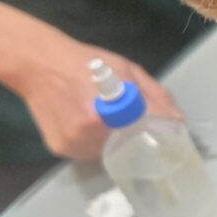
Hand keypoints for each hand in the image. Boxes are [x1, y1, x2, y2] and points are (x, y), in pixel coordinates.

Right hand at [0, 4, 182, 160]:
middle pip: (127, 145)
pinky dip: (94, 142)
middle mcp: (89, 131)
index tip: (162, 131)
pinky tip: (88, 123)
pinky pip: (89, 153)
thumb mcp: (126, 69)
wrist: (38, 65)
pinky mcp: (61, 149)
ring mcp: (73, 143)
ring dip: (113, 140)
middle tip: (128, 118)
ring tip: (104, 118)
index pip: (144, 134)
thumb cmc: (86, 64)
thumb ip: (154, 95)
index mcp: (107, 109)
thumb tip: (177, 120)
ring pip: (108, 152)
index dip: (155, 133)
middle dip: (133, 134)